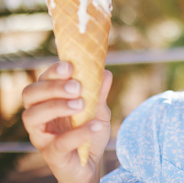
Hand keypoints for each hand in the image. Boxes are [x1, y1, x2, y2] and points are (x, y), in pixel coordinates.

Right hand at [22, 61, 112, 182]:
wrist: (92, 163)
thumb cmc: (88, 131)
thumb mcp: (99, 109)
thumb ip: (100, 93)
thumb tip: (106, 72)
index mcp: (48, 100)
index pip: (41, 80)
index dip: (52, 71)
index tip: (70, 66)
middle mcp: (39, 115)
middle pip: (30, 94)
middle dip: (52, 86)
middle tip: (77, 86)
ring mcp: (42, 136)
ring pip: (33, 116)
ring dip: (57, 106)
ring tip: (82, 105)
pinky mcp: (51, 155)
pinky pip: (58, 143)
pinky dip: (78, 133)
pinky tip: (95, 126)